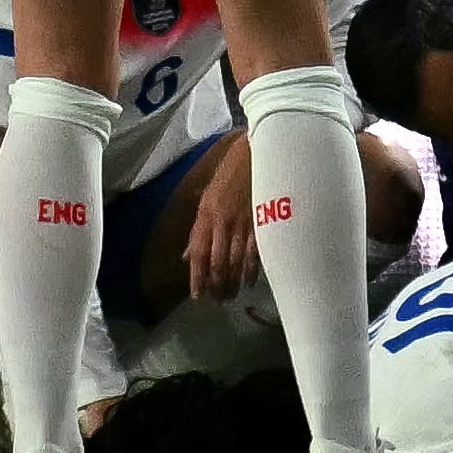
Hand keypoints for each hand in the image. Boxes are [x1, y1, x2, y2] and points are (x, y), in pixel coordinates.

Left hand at [182, 134, 259, 300]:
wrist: (258, 152)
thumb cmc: (231, 173)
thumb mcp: (207, 197)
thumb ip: (199, 229)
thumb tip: (188, 256)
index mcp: (207, 215)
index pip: (199, 253)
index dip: (197, 277)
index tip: (197, 296)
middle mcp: (223, 221)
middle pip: (218, 262)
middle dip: (217, 285)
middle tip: (218, 300)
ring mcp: (245, 222)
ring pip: (236, 262)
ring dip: (233, 282)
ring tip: (231, 296)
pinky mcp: (264, 221)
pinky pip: (256, 253)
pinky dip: (252, 271)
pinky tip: (249, 282)